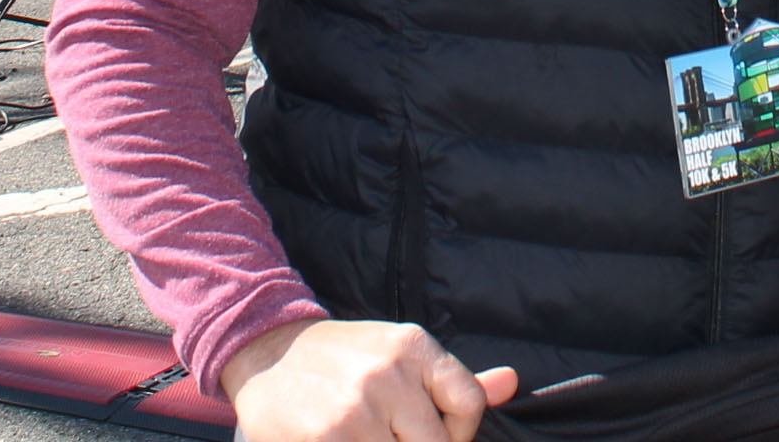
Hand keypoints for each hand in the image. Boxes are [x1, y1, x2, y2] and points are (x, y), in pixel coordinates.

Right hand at [218, 318, 518, 441]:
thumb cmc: (344, 360)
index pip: (469, 402)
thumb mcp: (399, 354)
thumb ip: (453, 380)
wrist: (268, 355)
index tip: (435, 432)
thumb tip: (511, 383)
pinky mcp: (325, 439)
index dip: (459, 431)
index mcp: (412, 346)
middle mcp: (388, 373)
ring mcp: (355, 409)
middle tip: (393, 435)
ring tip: (371, 436)